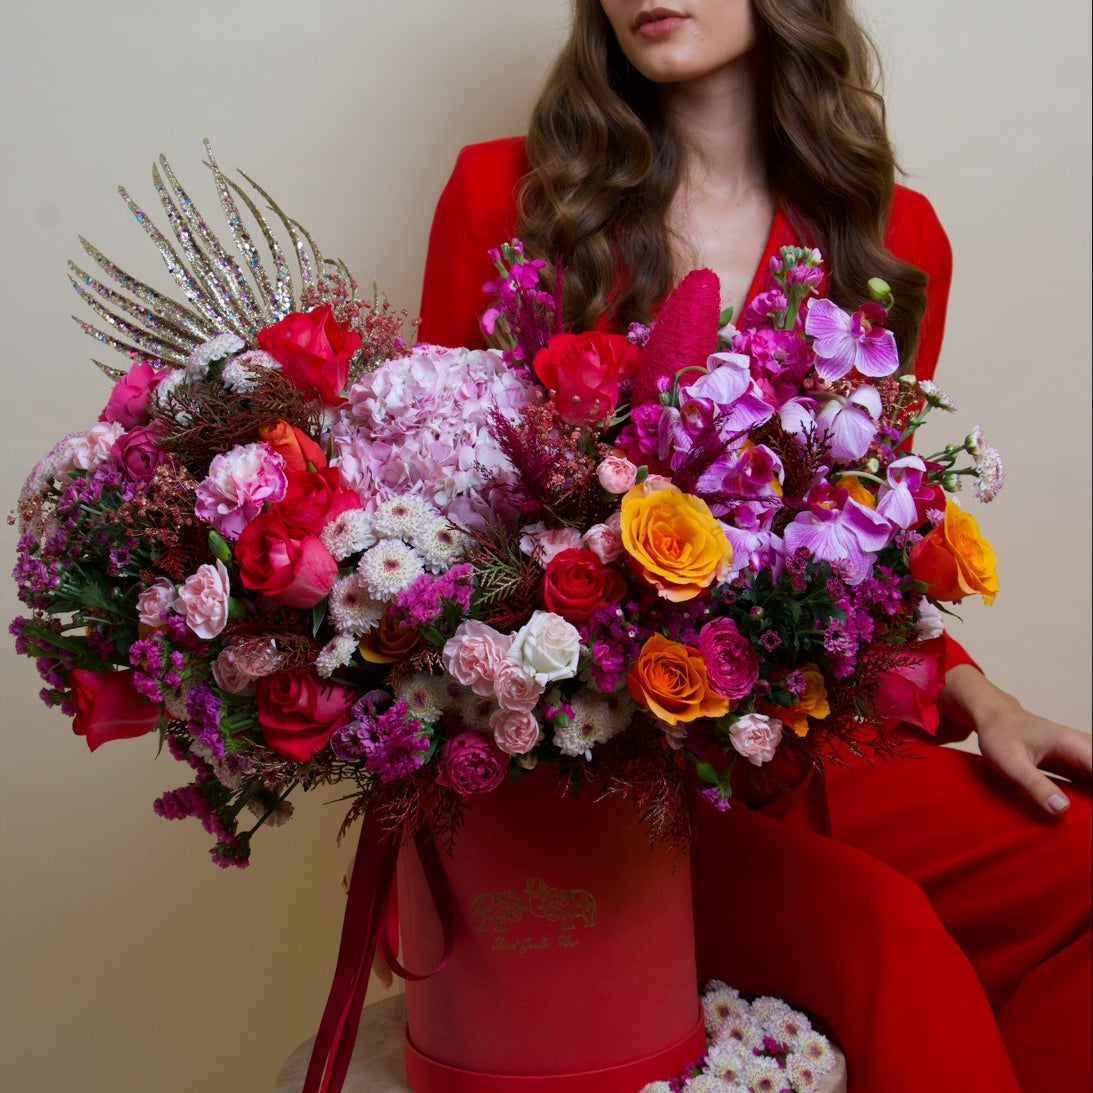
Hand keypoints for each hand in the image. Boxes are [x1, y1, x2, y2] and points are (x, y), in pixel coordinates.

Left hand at [976, 704, 1092, 814]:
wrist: (993, 716)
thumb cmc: (1000, 735)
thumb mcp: (1011, 764)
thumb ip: (1036, 785)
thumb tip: (1062, 809)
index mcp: (1071, 744)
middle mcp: (1082, 745)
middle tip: (1089, 818)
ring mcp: (1080, 751)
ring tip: (1087, 815)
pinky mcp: (1075, 759)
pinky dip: (1091, 789)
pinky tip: (1086, 807)